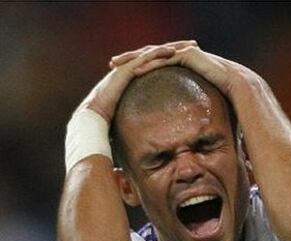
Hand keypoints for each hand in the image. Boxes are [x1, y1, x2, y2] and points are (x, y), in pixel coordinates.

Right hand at [76, 40, 197, 122]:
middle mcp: (131, 69)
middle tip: (194, 45)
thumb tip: (155, 142)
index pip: (156, 65)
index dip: (172, 60)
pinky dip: (159, 54)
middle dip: (177, 48)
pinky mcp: (125, 70)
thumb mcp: (133, 119)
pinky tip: (172, 52)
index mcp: (134, 78)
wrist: (94, 118)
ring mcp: (128, 68)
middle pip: (158, 54)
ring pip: (153, 52)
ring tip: (189, 45)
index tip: (189, 59)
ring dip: (172, 47)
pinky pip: (145, 58)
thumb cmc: (110, 123)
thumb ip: (143, 124)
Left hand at [110, 43, 255, 99]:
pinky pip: (164, 59)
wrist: (240, 90)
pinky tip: (134, 71)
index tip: (122, 75)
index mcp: (182, 65)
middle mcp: (182, 54)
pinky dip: (148, 64)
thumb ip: (190, 111)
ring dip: (134, 58)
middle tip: (112, 64)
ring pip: (153, 53)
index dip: (139, 67)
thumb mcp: (201, 104)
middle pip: (150, 54)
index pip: (156, 63)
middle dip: (130, 58)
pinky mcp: (188, 54)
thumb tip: (186, 133)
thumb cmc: (223, 99)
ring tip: (117, 64)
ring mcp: (185, 52)